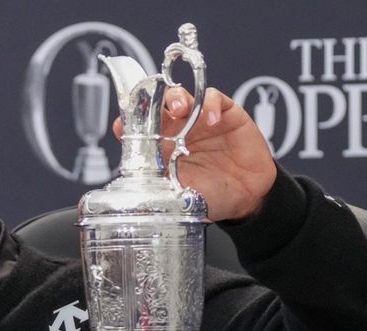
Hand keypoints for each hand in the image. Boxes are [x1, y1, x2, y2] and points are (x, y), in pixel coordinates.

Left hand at [113, 87, 276, 221]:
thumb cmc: (210, 195)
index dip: (129, 124)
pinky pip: (213, 98)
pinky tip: (212, 120)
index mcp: (161, 148)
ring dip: (177, 98)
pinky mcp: (225, 114)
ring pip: (181, 96)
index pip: (139, 129)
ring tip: (180, 109)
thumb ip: (161, 184)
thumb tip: (138, 184)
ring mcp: (199, 119)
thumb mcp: (180, 195)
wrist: (245, 198)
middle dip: (151, 104)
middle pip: (157, 106)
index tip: (121, 128)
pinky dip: (210, 104)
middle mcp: (177, 129)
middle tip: (153, 114)